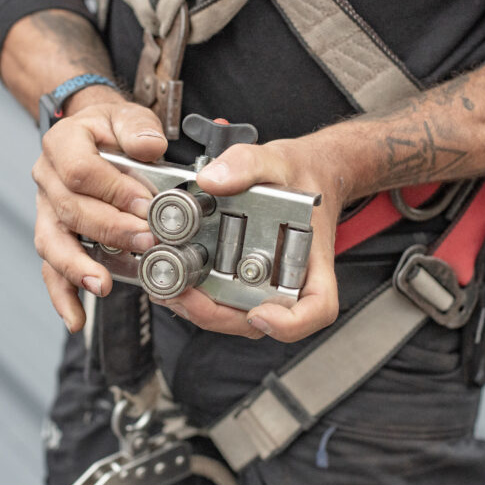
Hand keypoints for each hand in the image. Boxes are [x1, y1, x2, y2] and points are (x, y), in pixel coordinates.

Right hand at [33, 92, 167, 331]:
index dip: (113, 189)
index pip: (79, 171)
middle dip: (110, 230)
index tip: (144, 204)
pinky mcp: (54, 235)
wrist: (92, 134)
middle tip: (145, 241)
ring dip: (78, 267)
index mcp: (62, 144)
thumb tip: (149, 147)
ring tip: (102, 284)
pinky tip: (76, 318)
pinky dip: (62, 295)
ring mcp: (46, 210)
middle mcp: (47, 178)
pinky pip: (51, 269)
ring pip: (53, 243)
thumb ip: (137, 127)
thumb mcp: (127, 115)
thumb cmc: (110, 129)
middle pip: (69, 210)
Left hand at [154, 138, 345, 341]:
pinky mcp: (238, 279)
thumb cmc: (299, 175)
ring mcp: (262, 284)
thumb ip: (247, 165)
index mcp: (312, 260)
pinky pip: (219, 298)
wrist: (296, 174)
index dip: (289, 324)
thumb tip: (212, 181)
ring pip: (233, 314)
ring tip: (167, 287)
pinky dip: (194, 294)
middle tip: (184, 294)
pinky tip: (170, 277)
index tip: (259, 314)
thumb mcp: (276, 160)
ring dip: (198, 308)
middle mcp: (288, 281)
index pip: (316, 309)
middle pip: (261, 322)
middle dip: (217, 314)